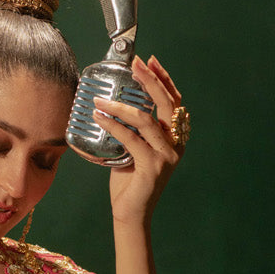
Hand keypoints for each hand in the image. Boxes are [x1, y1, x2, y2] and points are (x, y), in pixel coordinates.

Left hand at [93, 55, 185, 228]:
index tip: (149, 61)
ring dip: (120, 105)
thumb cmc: (130, 180)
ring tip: (99, 99)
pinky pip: (131, 139)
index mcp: (174, 137)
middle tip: (133, 65)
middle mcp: (176, 144)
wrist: (131, 212)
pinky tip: (98, 118)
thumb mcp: (133, 147)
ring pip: (145, 120)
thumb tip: (112, 103)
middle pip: (166, 103)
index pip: (173, 101)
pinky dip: (113, 126)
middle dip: (149, 80)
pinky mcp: (153, 167)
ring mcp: (166, 156)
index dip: (163, 79)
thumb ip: (133, 129)